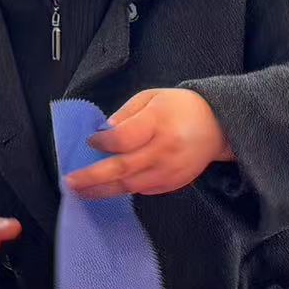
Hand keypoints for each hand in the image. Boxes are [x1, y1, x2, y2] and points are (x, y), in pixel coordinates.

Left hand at [64, 89, 234, 200]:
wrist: (219, 126)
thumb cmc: (181, 107)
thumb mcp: (152, 97)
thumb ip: (126, 114)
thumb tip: (103, 133)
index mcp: (158, 123)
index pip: (122, 139)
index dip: (102, 142)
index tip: (90, 141)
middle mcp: (163, 150)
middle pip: (122, 168)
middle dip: (92, 177)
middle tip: (70, 182)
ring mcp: (169, 171)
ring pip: (130, 186)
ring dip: (102, 190)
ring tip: (81, 192)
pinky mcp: (172, 184)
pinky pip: (142, 191)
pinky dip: (123, 190)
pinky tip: (106, 189)